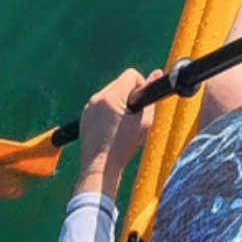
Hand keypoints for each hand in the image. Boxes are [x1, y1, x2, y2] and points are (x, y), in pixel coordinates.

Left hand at [75, 69, 151, 195]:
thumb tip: (157, 74)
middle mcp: (97, 98)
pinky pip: (100, 105)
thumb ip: (150, 98)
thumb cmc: (123, 147)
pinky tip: (112, 129)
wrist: (99, 168)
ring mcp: (88, 107)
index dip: (141, 86)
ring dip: (118, 103)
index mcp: (111, 97)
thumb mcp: (144, 123)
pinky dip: (108, 112)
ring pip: (110, 94)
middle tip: (133, 117)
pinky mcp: (84, 116)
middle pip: (120, 83)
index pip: (131, 75)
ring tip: (122, 125)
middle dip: (129, 96)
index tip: (141, 104)